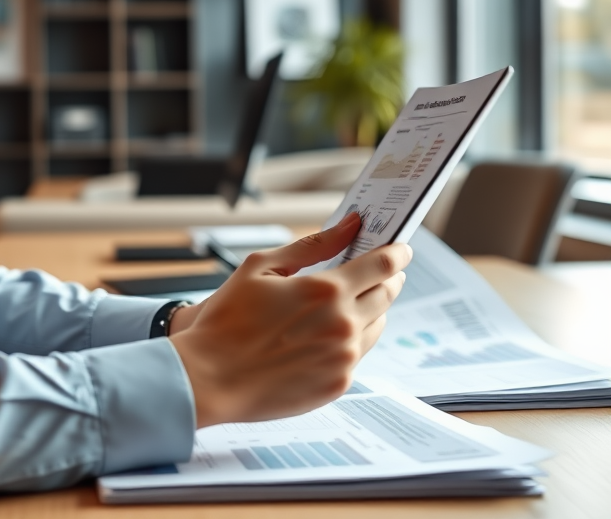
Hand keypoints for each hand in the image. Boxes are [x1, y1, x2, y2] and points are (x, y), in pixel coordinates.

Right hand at [169, 212, 409, 427]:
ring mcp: (344, 358)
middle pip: (387, 294)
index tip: (400, 248)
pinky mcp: (338, 384)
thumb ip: (310, 245)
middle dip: (388, 278)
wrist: (210, 378)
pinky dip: (349, 339)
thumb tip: (347, 226)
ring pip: (377, 325)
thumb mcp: (260, 267)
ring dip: (371, 309)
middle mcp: (343, 325)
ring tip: (344, 304)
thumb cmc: (227, 320)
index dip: (396, 252)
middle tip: (380, 272)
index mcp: (326, 291)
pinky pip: (357, 354)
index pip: (381, 265)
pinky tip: (323, 335)